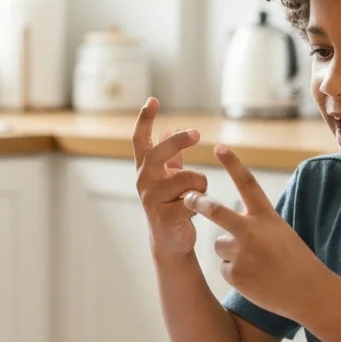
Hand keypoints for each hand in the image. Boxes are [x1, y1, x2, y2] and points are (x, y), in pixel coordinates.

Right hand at [132, 97, 208, 259]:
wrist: (170, 241)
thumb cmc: (171, 206)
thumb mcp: (168, 178)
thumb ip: (168, 156)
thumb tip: (168, 129)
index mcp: (145, 169)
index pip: (140, 140)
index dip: (145, 119)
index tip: (152, 100)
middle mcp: (144, 180)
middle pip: (160, 152)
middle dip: (179, 140)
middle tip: (197, 133)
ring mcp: (152, 198)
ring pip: (188, 177)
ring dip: (200, 185)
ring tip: (194, 198)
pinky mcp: (165, 215)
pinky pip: (194, 198)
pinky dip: (200, 202)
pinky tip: (193, 212)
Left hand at [185, 145, 329, 319]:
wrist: (309, 292)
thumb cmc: (296, 261)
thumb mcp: (280, 233)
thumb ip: (255, 225)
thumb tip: (227, 230)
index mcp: (267, 216)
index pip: (247, 184)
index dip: (232, 164)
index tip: (218, 147)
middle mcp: (251, 231)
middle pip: (216, 211)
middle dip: (198, 202)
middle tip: (187, 197)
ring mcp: (241, 252)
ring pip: (219, 245)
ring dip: (230, 253)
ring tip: (255, 265)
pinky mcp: (234, 273)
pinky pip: (224, 268)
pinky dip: (235, 273)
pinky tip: (254, 279)